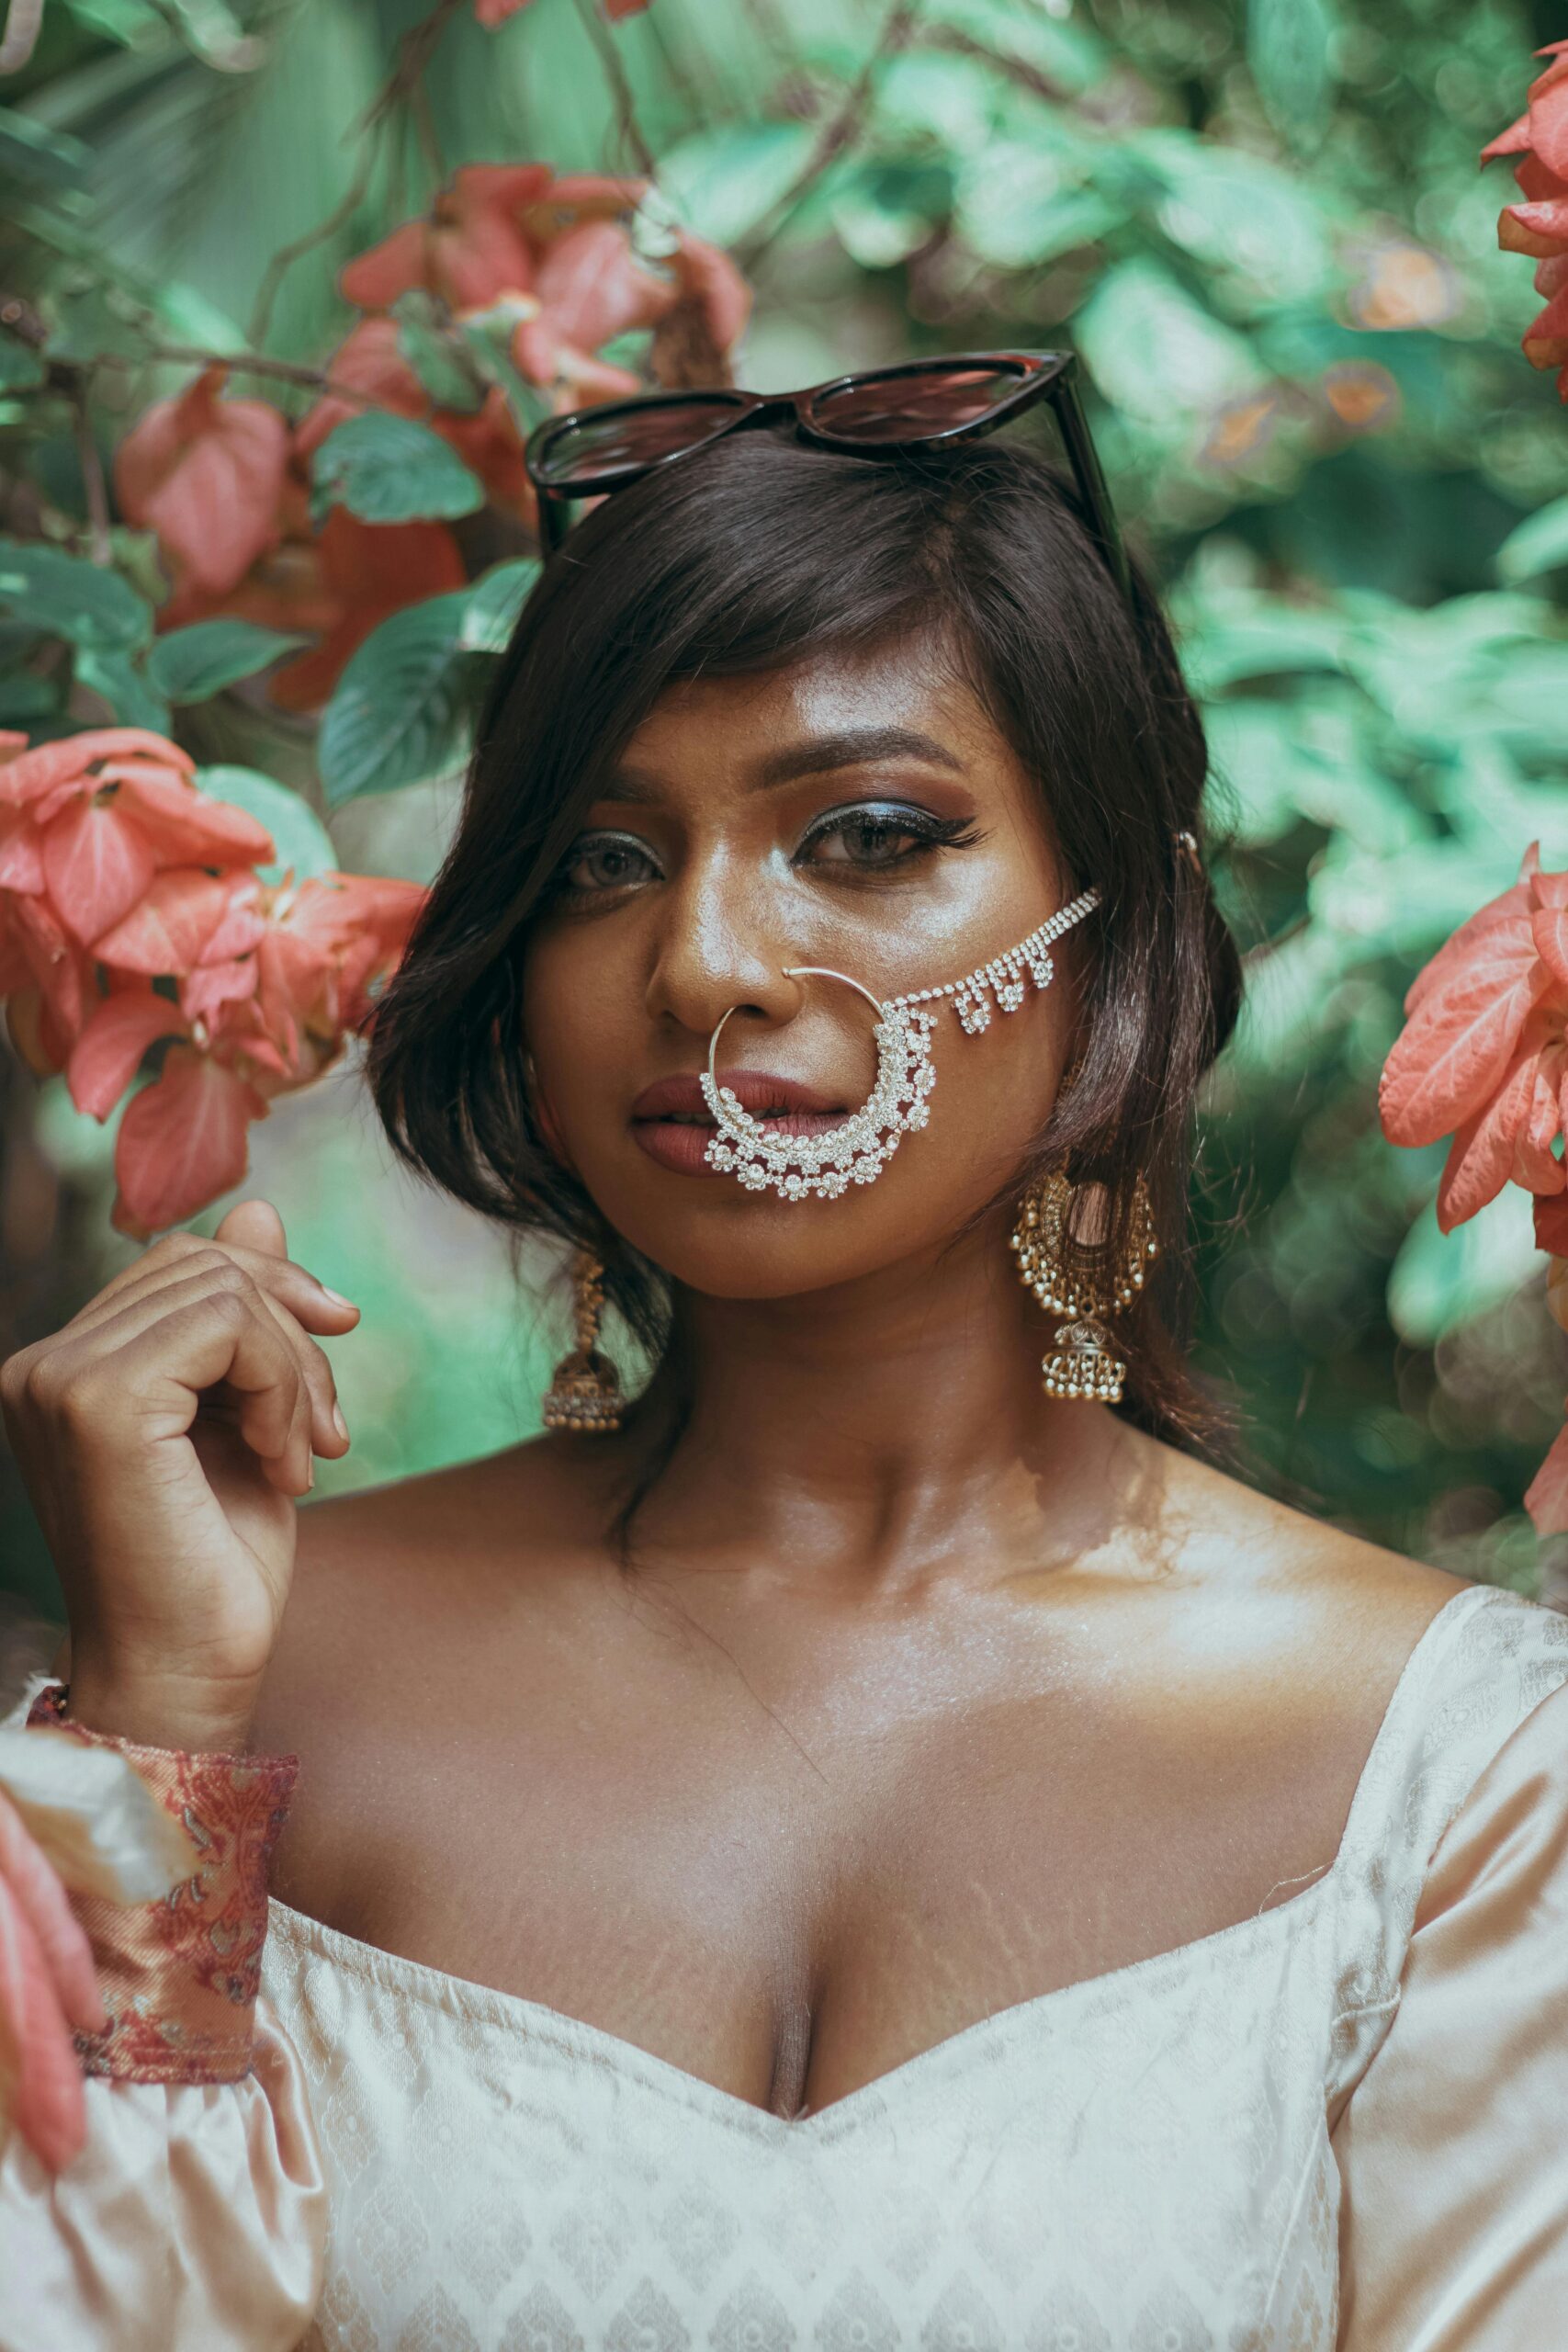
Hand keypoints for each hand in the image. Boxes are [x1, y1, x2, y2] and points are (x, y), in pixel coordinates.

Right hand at [0, 1200, 357, 1750]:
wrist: (191, 1674)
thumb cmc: (216, 1568)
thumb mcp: (247, 1415)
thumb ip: (243, 1315)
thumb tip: (256, 1206)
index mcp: (66, 1368)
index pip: (181, 1265)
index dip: (272, 1296)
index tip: (330, 1361)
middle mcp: (42, 1364)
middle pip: (205, 1264)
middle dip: (294, 1335)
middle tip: (328, 1429)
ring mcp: (58, 1378)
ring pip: (224, 1288)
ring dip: (296, 1370)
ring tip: (305, 1453)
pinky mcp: (98, 1400)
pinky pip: (227, 1325)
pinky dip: (282, 1385)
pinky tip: (287, 1464)